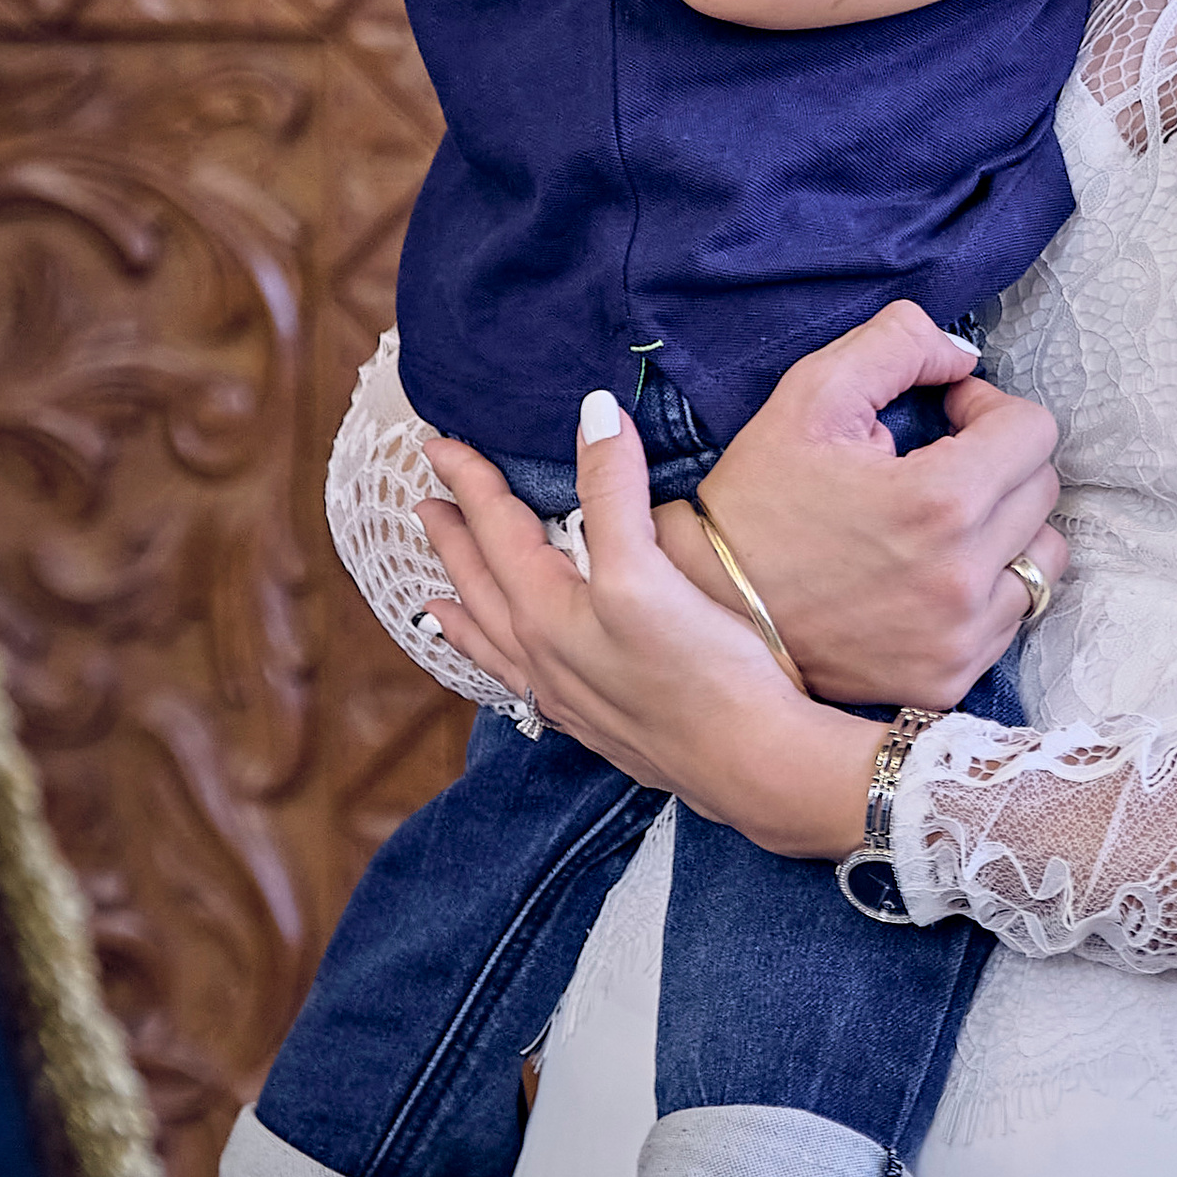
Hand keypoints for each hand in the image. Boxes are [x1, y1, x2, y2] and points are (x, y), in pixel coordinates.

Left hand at [417, 401, 880, 857]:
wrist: (752, 764)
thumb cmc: (701, 669)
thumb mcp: (646, 568)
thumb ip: (612, 491)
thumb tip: (594, 412)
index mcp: (544, 611)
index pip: (495, 529)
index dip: (470, 481)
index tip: (437, 442)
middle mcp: (541, 656)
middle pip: (481, 585)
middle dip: (451, 541)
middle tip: (424, 504)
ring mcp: (566, 696)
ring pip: (492, 645)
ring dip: (461, 612)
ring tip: (432, 602)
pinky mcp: (598, 725)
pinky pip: (521, 686)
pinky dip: (498, 669)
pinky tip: (514, 675)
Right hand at [656, 297, 1066, 706]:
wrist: (709, 611)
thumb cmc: (757, 500)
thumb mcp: (811, 396)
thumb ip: (898, 344)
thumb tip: (966, 356)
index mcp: (940, 502)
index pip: (1034, 431)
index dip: (988, 408)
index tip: (947, 416)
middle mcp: (964, 577)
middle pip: (1043, 490)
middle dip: (999, 462)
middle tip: (937, 462)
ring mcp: (961, 637)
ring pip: (1042, 558)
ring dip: (1007, 528)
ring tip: (943, 522)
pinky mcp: (951, 678)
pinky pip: (1013, 617)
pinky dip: (988, 587)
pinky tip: (931, 573)